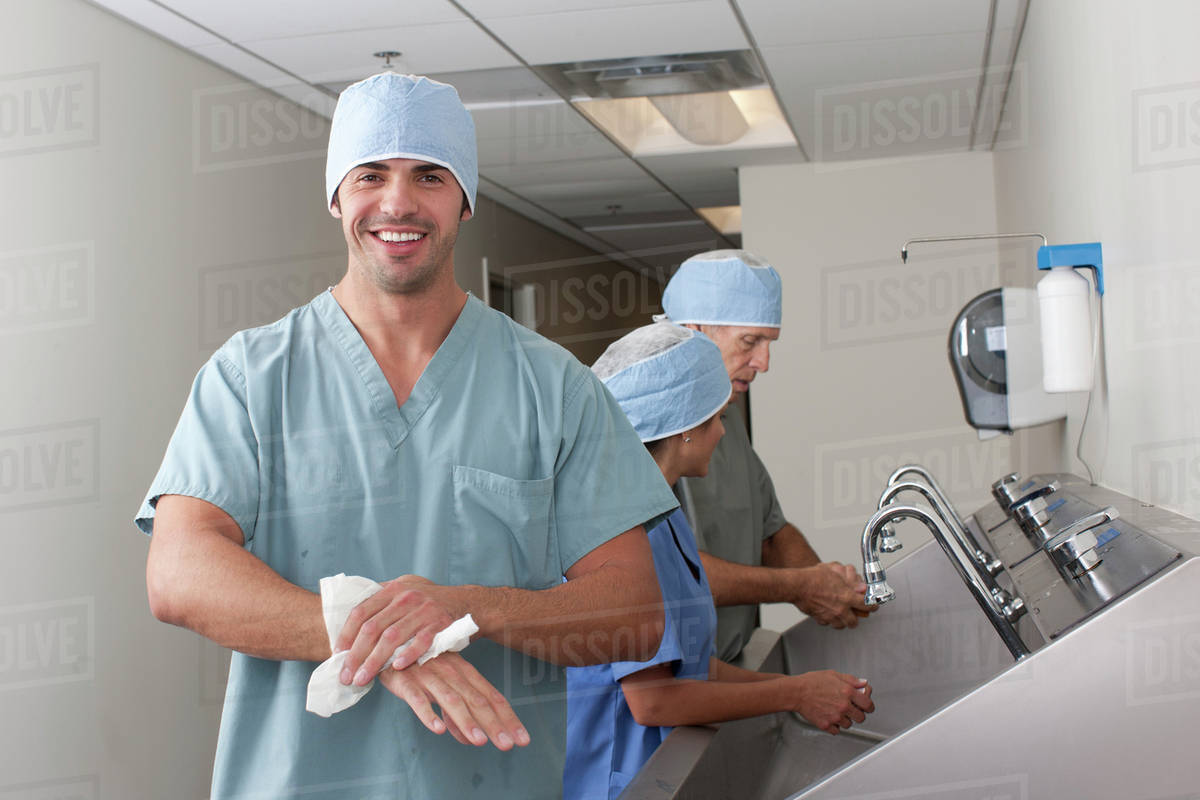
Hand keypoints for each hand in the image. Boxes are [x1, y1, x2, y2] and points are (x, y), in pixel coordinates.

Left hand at [335, 575, 460, 685]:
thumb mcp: (405, 589)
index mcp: (393, 590)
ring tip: (362, 679)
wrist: (468, 602)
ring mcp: (424, 610)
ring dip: (374, 661)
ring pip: (392, 637)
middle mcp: (406, 597)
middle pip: (372, 628)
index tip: (336, 654)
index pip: (361, 612)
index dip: (345, 634)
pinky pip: (421, 642)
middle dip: (355, 655)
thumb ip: (381, 598)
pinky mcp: (441, 624)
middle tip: (345, 676)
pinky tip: (395, 668)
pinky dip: (407, 655)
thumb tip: (351, 615)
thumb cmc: (430, 601)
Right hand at [378, 653, 530, 750]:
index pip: (492, 697)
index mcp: (464, 673)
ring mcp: (429, 676)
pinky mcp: (406, 682)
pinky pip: (418, 699)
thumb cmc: (419, 666)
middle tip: (508, 745)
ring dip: (466, 721)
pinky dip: (428, 713)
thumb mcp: (443, 687)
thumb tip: (471, 739)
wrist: (387, 644)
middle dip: (493, 723)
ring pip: (451, 700)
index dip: (508, 718)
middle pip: (477, 700)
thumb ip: (457, 714)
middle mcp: (451, 673)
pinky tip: (438, 729)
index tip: (523, 739)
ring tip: (479, 741)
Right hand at [788, 671, 874, 734]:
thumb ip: (851, 680)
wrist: (796, 692)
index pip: (868, 704)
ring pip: (849, 725)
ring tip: (837, 711)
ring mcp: (835, 717)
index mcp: (848, 692)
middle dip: (858, 714)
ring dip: (845, 719)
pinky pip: (837, 730)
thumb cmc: (811, 682)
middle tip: (852, 710)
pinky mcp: (826, 725)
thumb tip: (863, 684)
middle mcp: (843, 706)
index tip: (867, 706)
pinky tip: (830, 717)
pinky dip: (835, 726)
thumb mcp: (833, 675)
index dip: (869, 706)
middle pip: (861, 717)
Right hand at [790, 562, 874, 628]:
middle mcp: (841, 609)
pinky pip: (829, 624)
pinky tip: (829, 613)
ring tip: (842, 613)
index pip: (867, 606)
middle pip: (855, 621)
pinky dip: (830, 620)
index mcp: (847, 597)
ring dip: (844, 620)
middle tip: (856, 612)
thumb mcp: (836, 572)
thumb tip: (861, 587)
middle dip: (857, 617)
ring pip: (842, 625)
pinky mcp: (821, 620)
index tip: (873, 605)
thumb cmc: (814, 577)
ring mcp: (831, 616)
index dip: (873, 606)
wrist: (798, 586)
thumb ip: (851, 579)